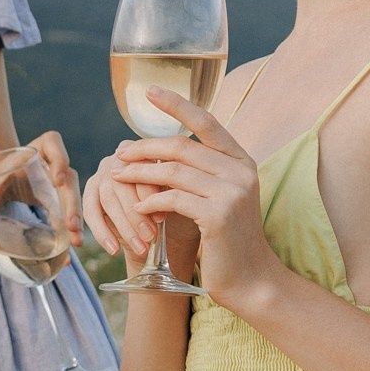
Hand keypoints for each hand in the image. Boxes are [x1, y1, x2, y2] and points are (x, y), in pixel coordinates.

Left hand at [27, 132, 82, 241]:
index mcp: (33, 152)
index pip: (52, 143)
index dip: (60, 157)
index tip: (58, 179)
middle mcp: (51, 165)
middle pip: (69, 178)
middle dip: (72, 202)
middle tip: (71, 225)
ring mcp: (58, 184)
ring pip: (73, 196)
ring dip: (76, 218)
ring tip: (75, 241)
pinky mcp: (60, 200)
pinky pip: (70, 211)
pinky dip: (71, 229)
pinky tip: (71, 247)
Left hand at [84, 94, 279, 306]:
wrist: (251, 280)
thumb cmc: (228, 240)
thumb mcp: (219, 198)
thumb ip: (201, 173)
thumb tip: (160, 151)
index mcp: (242, 160)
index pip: (206, 122)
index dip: (177, 104)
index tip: (150, 90)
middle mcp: (241, 170)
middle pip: (182, 146)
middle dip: (145, 148)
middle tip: (119, 153)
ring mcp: (232, 191)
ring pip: (173, 171)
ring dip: (140, 174)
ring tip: (118, 177)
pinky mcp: (218, 215)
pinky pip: (172, 199)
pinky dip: (149, 203)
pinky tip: (137, 209)